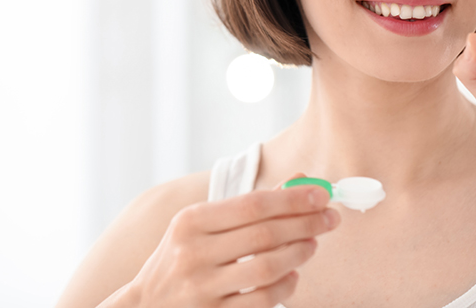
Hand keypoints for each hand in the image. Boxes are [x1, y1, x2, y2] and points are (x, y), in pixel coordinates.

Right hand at [126, 174, 340, 307]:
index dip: (292, 199)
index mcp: (191, 221)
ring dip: (299, 254)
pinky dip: (286, 286)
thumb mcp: (202, 225)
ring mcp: (202, 288)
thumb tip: (299, 181)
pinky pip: (262, 301)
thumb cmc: (182, 257)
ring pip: (267, 269)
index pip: (252, 204)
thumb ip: (248, 206)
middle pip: (264, 235)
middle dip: (305, 224)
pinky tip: (294, 274)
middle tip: (330, 218)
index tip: (322, 195)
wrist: (145, 305)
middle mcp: (194, 253)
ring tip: (313, 243)